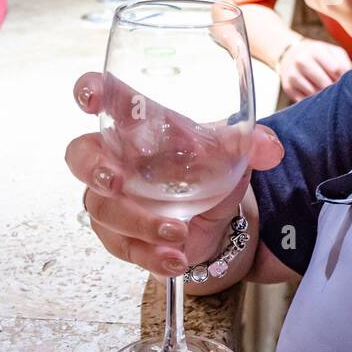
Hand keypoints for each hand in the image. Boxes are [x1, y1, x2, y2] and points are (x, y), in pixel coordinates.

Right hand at [66, 72, 284, 278]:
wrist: (211, 216)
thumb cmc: (204, 166)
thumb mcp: (230, 152)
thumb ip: (250, 144)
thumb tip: (270, 147)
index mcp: (136, 124)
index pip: (106, 97)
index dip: (91, 91)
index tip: (90, 96)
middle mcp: (114, 158)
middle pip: (81, 157)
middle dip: (93, 169)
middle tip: (114, 182)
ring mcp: (111, 198)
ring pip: (105, 210)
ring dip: (139, 224)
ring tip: (178, 234)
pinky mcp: (118, 234)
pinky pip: (123, 246)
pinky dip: (150, 255)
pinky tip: (175, 260)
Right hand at [278, 38, 351, 100]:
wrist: (290, 54)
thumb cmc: (318, 54)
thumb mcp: (331, 51)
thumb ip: (344, 63)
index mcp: (316, 50)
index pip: (336, 69)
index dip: (344, 78)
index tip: (347, 82)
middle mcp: (302, 62)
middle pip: (325, 83)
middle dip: (335, 89)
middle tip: (340, 91)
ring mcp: (293, 76)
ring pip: (316, 94)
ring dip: (325, 97)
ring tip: (329, 94)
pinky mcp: (288, 88)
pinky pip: (306, 101)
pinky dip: (314, 101)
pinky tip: (317, 97)